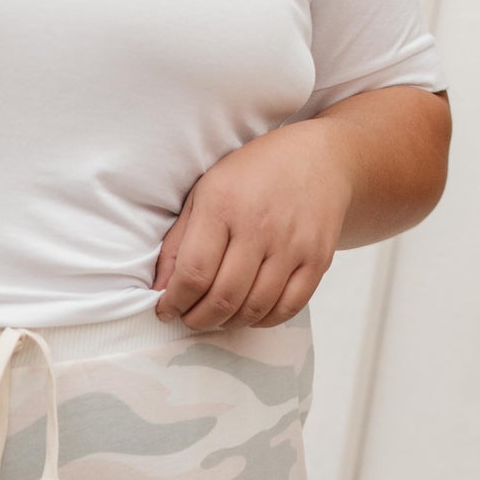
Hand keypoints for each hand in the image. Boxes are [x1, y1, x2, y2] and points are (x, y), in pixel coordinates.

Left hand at [153, 120, 354, 330]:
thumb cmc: (253, 174)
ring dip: (229, 323)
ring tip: (217, 316)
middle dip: (199, 319)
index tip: (166, 310)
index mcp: (223, 204)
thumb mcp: (205, 192)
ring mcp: (292, 244)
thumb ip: (178, 241)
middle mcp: (259, 226)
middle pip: (224, 297)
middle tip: (190, 318)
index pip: (194, 273)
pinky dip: (264, 320)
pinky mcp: (318, 258)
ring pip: (255, 308)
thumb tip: (160, 289)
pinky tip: (249, 313)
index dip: (175, 301)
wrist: (319, 157)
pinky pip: (288, 307)